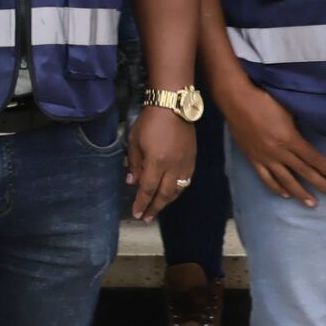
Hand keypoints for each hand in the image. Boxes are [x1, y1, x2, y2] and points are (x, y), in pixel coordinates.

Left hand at [126, 107, 196, 221]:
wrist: (173, 107)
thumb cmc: (149, 122)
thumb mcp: (134, 142)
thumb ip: (134, 164)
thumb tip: (132, 182)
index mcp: (156, 162)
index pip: (148, 189)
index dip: (142, 203)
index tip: (137, 214)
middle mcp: (173, 167)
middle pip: (164, 194)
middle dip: (155, 208)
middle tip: (146, 218)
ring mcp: (185, 164)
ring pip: (178, 190)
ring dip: (167, 202)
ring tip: (157, 209)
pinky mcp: (193, 160)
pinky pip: (186, 181)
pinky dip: (178, 191)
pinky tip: (171, 194)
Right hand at [218, 81, 325, 206]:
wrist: (236, 101)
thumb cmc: (264, 100)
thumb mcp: (288, 110)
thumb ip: (299, 125)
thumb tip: (312, 132)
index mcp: (289, 138)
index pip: (312, 157)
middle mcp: (278, 152)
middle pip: (303, 171)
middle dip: (320, 183)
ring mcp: (264, 157)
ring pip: (285, 179)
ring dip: (300, 192)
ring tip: (312, 203)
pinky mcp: (253, 158)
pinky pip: (266, 177)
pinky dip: (276, 187)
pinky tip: (285, 195)